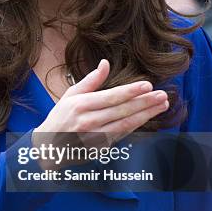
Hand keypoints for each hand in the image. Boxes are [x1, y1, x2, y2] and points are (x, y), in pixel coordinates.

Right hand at [33, 59, 167, 169]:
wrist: (49, 147)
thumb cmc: (60, 117)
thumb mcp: (71, 94)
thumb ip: (91, 80)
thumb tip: (105, 63)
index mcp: (81, 105)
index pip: (111, 97)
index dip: (131, 91)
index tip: (147, 85)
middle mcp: (89, 121)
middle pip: (122, 111)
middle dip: (145, 102)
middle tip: (162, 95)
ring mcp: (96, 136)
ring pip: (126, 124)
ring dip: (146, 114)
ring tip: (162, 105)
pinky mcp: (101, 147)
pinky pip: (122, 134)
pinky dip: (137, 125)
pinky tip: (148, 117)